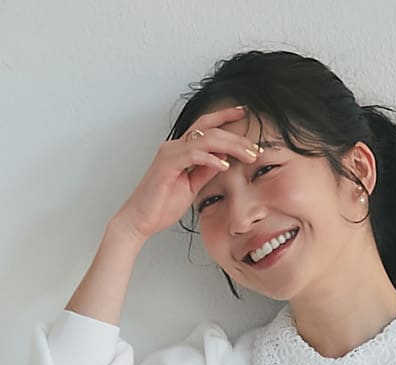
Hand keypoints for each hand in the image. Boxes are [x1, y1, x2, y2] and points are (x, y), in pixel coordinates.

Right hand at [112, 106, 259, 240]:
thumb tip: (223, 161)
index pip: (206, 127)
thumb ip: (205, 171)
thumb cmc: (162, 205)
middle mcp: (175, 145)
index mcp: (181, 150)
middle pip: (209, 129)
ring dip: (230, 145)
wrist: (140, 219)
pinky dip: (211, 158)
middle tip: (255, 147)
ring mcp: (170, 152)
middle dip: (235, 135)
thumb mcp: (192, 187)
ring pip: (205, 138)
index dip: (224, 118)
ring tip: (248, 155)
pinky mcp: (167, 163)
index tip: (244, 113)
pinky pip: (193, 154)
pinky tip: (225, 165)